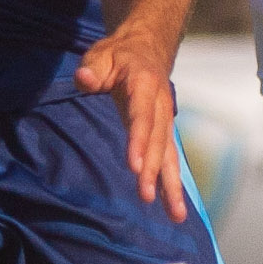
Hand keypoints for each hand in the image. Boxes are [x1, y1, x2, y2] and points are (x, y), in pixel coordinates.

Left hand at [72, 28, 187, 219]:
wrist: (148, 47)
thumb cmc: (120, 54)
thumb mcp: (101, 53)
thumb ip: (93, 67)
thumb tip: (85, 80)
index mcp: (144, 85)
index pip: (141, 116)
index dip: (139, 141)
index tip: (134, 166)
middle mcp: (161, 106)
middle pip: (158, 141)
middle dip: (153, 170)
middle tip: (146, 196)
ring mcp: (166, 120)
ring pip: (170, 154)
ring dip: (172, 185)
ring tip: (177, 216)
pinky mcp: (165, 131)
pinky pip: (170, 158)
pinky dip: (173, 183)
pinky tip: (175, 209)